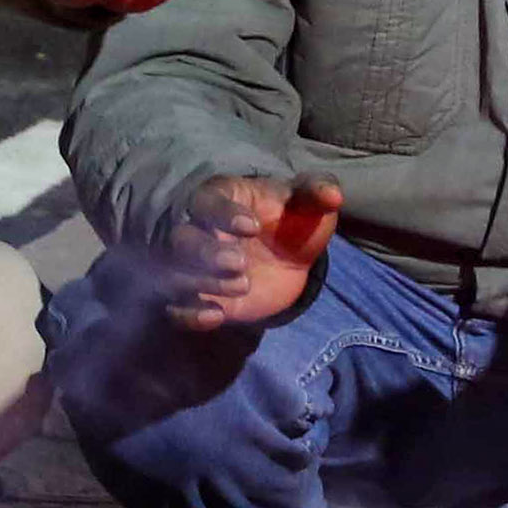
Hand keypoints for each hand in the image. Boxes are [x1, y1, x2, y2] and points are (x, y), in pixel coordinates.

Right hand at [157, 173, 338, 332]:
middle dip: (206, 252)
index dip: (224, 213)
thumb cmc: (292, 220)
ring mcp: (194, 267)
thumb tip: (333, 195)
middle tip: (239, 263)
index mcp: (221, 198)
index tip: (254, 227)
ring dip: (202, 282)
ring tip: (242, 286)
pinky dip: (188, 315)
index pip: (208, 201)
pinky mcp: (198, 298)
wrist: (287, 258)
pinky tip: (216, 317)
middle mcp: (199, 230)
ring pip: (175, 273)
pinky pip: (175, 308)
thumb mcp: (308, 202)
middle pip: (181, 238)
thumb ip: (317, 191)